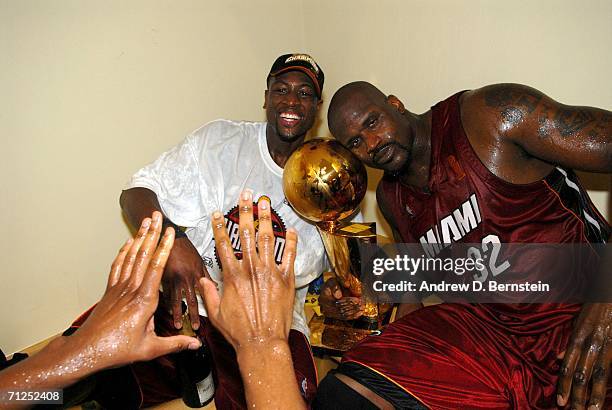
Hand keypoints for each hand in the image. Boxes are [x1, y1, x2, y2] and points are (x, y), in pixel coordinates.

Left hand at [71, 212, 200, 368]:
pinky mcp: (110, 291)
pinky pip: (118, 266)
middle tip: (157, 215)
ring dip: (139, 237)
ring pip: (131, 257)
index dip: (164, 247)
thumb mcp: (150, 349)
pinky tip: (128, 243)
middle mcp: (131, 290)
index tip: (170, 232)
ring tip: (145, 221)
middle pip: (143, 255)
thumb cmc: (118, 350)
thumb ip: (175, 343)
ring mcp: (119, 288)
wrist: (87, 351)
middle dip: (151, 233)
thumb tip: (196, 344)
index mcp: (144, 301)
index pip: (156, 268)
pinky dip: (124, 252)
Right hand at [162, 236, 208, 329]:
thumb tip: (217, 286)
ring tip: (178, 324)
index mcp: (197, 274)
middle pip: (191, 300)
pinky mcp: (162, 278)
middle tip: (194, 327)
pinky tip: (166, 313)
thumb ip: (207, 275)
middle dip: (192, 315)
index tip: (207, 318)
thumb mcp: (199, 260)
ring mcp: (174, 279)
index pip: (203, 294)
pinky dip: (166, 303)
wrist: (169, 237)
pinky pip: (165, 294)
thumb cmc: (186, 249)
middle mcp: (186, 278)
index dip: (205, 307)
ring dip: (178, 313)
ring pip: (177, 300)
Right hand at [198, 190, 296, 348]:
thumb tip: (201, 280)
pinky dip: (291, 242)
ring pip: (267, 239)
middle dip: (245, 211)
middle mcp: (251, 268)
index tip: (217, 213)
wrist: (262, 342)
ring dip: (266, 218)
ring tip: (266, 202)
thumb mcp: (216, 313)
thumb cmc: (238, 331)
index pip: (223, 244)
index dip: (219, 226)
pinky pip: (290, 255)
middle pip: (246, 233)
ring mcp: (269, 272)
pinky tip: (291, 229)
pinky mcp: (286, 279)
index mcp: (232, 275)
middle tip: (246, 195)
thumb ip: (208, 293)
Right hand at [319, 277, 363, 319]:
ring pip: (343, 315)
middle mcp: (325, 308)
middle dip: (353, 307)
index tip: (357, 299)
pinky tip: (359, 313)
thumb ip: (335, 286)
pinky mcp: (335, 316)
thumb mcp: (332, 281)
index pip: (337, 302)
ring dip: (354, 312)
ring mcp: (330, 313)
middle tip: (362, 304)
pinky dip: (352, 316)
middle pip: (340, 310)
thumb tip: (338, 295)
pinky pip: (344, 317)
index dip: (348, 301)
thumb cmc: (332, 284)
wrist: (330, 289)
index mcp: (323, 298)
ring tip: (362, 308)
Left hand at [557, 303, 611, 408]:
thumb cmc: (595, 307)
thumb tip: (557, 359)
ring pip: (598, 374)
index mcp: (577, 337)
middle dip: (576, 396)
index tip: (560, 401)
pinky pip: (610, 367)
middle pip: (581, 374)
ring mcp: (605, 345)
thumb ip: (568, 341)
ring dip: (593, 395)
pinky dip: (606, 383)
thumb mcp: (577, 321)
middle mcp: (590, 342)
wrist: (610, 293)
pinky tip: (604, 397)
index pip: (567, 366)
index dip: (563, 385)